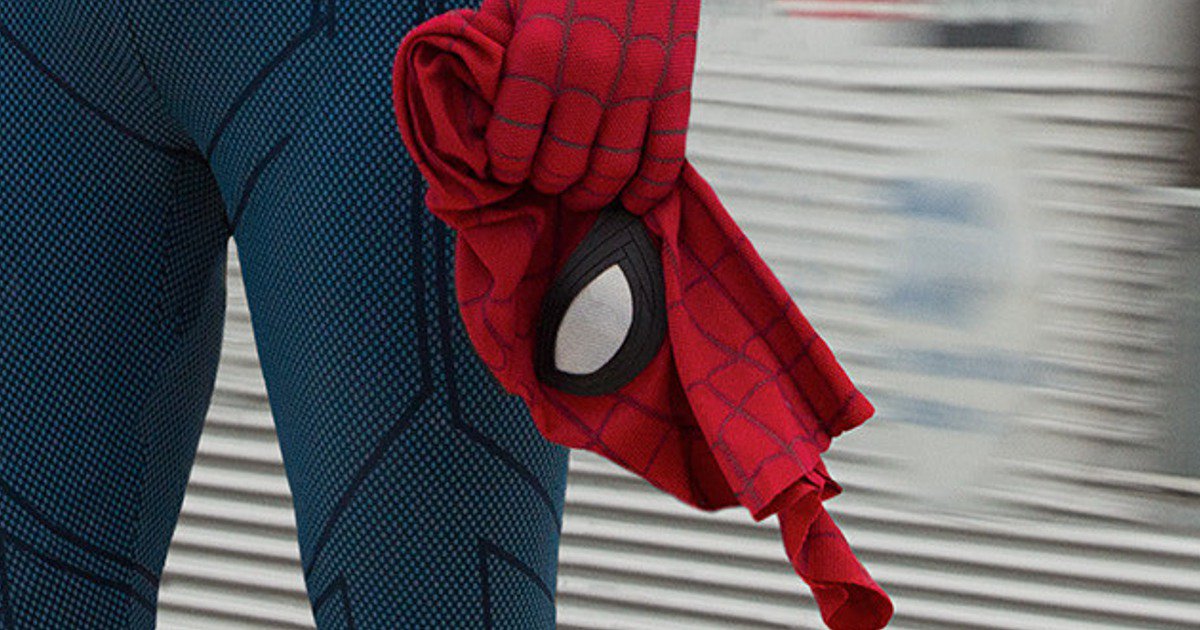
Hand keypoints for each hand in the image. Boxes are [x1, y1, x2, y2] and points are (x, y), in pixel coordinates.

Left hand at [477, 0, 699, 211]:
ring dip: (592, 192)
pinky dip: (649, 189)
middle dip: (546, 182)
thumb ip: (497, 51)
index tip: (505, 167)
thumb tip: (480, 107)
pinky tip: (632, 199)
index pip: (512, 144)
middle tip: (542, 178)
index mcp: (538, 51)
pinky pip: (665, 155)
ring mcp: (638, 81)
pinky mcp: (676, 82)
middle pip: (561, 166)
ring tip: (580, 190)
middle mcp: (588, 72)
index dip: (504, 166)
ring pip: (612, 171)